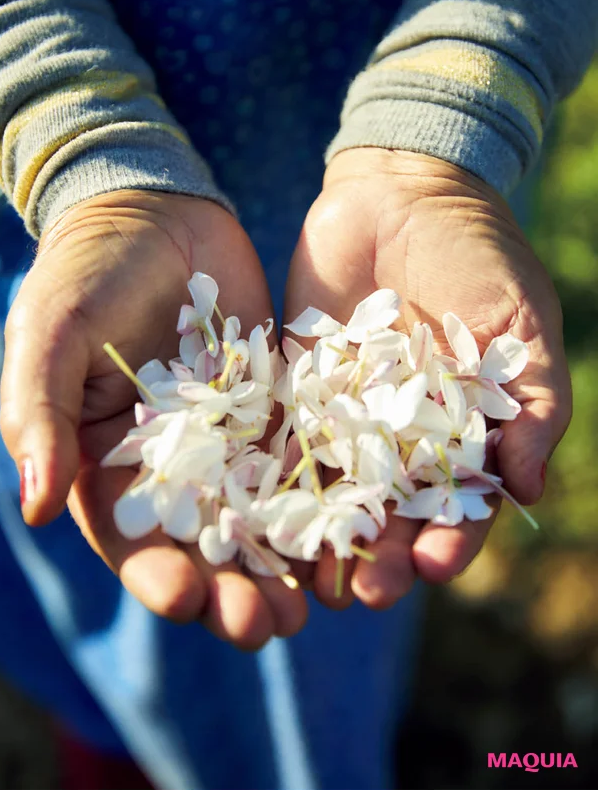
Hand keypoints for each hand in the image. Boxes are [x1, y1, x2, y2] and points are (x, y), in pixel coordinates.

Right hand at [0, 190, 306, 647]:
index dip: (155, 575)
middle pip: (203, 545)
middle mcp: (173, 466)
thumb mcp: (51, 336)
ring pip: (259, 517)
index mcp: (109, 463)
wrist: (157, 216)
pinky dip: (321, 499)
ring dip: (283, 564)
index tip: (184, 600)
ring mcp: (228, 441)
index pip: (131, 538)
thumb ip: (41, 416)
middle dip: (231, 589)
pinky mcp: (274, 409)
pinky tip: (347, 532)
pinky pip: (299, 460)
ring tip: (313, 606)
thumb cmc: (87, 272)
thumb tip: (36, 509)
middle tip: (266, 627)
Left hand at [285, 148, 571, 609]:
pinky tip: (260, 516)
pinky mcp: (298, 392)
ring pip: (337, 493)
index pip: (461, 503)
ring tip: (311, 578)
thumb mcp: (518, 325)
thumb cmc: (477, 258)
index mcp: (465, 433)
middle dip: (382, 555)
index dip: (454, 538)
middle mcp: (404, 438)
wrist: (399, 196)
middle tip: (364, 592)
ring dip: (325, 537)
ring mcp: (348, 418)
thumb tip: (528, 492)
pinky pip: (286, 443)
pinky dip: (275, 480)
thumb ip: (529, 404)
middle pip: (393, 513)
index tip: (438, 564)